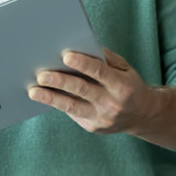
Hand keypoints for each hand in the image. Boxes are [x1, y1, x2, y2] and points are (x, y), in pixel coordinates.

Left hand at [28, 48, 175, 147]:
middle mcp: (112, 104)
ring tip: (33, 91)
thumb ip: (104, 59)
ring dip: (50, 98)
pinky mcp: (93, 127)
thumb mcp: (124, 68)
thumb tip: (78, 47)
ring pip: (72, 106)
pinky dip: (57, 103)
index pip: (100, 73)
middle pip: (82, 90)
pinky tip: (43, 95)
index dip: (83, 64)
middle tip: (41, 74)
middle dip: (60, 81)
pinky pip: (73, 113)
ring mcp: (102, 119)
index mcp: (123, 86)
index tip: (66, 55)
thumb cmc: (129, 84)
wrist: (143, 115)